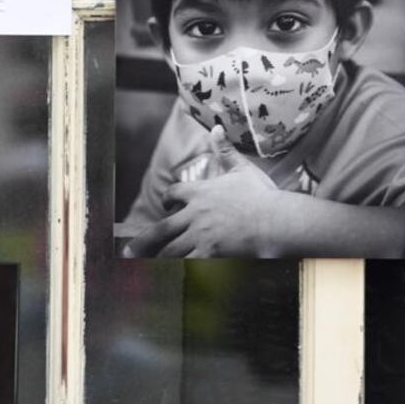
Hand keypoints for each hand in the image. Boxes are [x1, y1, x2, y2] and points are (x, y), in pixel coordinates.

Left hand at [131, 128, 279, 257]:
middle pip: (160, 229)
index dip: (168, 200)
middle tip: (130, 250)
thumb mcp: (242, 169)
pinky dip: (179, 269)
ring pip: (171, 250)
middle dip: (144, 241)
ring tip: (150, 266)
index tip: (168, 206)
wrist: (274, 219)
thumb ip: (226, 150)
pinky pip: (188, 263)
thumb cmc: (261, 194)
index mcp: (200, 192)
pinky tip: (173, 276)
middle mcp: (195, 213)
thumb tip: (216, 127)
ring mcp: (200, 234)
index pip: (172, 194)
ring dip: (160, 258)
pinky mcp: (210, 252)